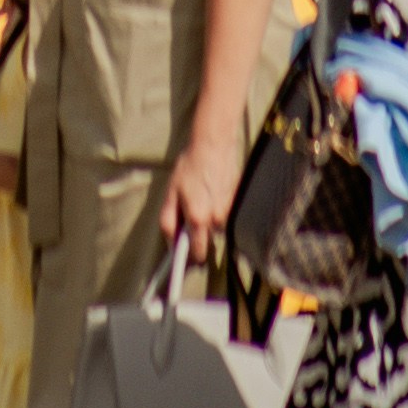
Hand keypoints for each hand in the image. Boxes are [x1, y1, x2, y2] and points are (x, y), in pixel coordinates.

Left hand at [159, 112, 241, 263]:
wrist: (214, 146)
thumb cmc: (189, 168)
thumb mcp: (171, 193)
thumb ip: (168, 221)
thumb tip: (171, 243)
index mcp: (199, 219)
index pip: (197, 254)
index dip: (191, 258)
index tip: (186, 261)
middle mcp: (217, 220)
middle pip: (207, 241)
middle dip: (198, 236)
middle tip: (190, 218)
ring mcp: (230, 212)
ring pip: (217, 228)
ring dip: (209, 222)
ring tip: (202, 199)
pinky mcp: (238, 204)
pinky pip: (226, 216)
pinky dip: (218, 210)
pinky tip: (212, 193)